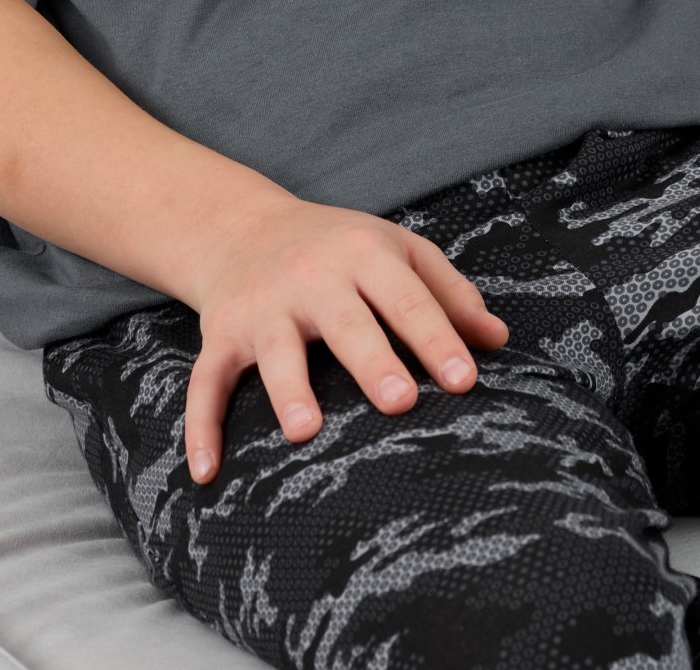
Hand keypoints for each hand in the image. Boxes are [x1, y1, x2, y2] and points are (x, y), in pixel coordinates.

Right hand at [181, 193, 510, 484]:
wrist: (243, 227)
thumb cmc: (339, 249)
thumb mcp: (396, 251)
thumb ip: (448, 293)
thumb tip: (498, 340)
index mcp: (363, 255)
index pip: (406, 297)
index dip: (436, 338)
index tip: (464, 379)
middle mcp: (312, 278)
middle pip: (346, 321)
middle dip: (371, 360)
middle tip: (400, 402)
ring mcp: (263, 307)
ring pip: (276, 351)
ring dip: (289, 390)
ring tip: (307, 431)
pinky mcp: (221, 335)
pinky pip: (207, 381)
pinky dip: (201, 425)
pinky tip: (207, 471)